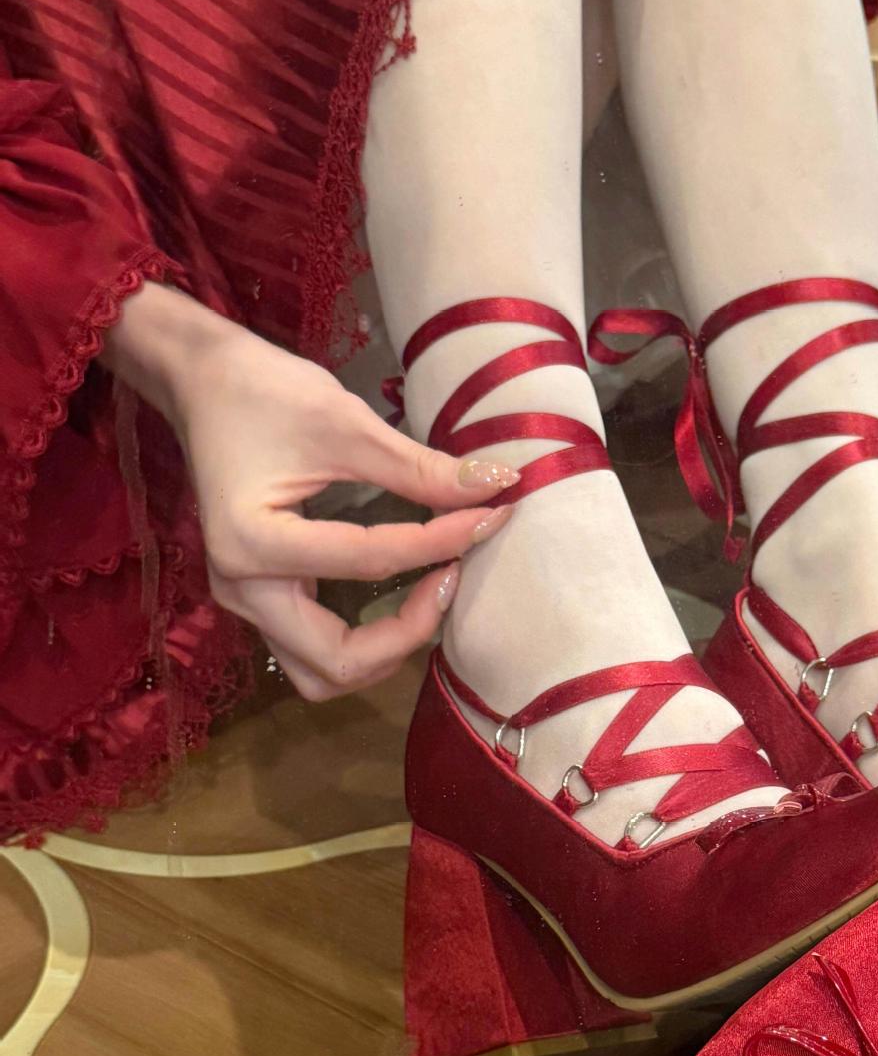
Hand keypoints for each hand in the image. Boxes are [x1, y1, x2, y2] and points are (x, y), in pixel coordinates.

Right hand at [105, 283, 514, 699]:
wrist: (202, 382)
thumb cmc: (262, 391)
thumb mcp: (345, 422)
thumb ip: (419, 468)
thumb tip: (497, 484)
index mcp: (251, 543)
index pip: (369, 563)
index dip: (442, 541)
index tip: (492, 514)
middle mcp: (241, 589)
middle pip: (337, 661)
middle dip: (408, 631)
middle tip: (453, 577)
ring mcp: (245, 601)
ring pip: (321, 673)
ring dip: (382, 652)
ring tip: (428, 597)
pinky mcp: (259, 598)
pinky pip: (314, 649)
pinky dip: (363, 639)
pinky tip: (400, 597)